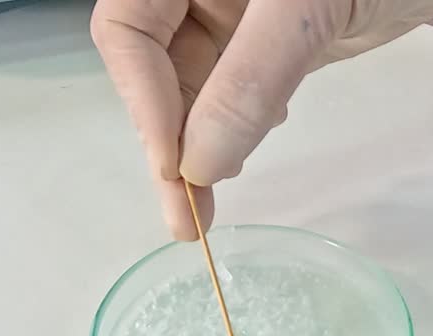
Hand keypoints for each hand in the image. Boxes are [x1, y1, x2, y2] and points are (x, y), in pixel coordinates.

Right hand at [92, 0, 432, 239]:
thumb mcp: (306, 12)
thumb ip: (249, 80)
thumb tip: (198, 166)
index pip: (126, 28)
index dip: (141, 97)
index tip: (173, 166)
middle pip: (151, 64)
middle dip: (168, 138)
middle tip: (186, 217)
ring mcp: (236, 11)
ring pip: (191, 85)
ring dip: (200, 143)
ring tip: (210, 203)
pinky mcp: (273, 38)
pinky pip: (232, 87)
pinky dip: (236, 124)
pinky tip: (254, 143)